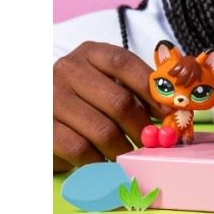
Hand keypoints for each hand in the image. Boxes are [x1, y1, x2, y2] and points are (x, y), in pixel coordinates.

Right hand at [53, 41, 167, 172]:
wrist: (42, 115)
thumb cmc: (85, 99)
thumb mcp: (109, 84)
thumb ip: (136, 91)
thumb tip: (171, 110)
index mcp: (90, 53)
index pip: (125, 63)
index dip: (151, 88)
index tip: (169, 111)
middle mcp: (68, 70)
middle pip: (118, 101)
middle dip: (141, 127)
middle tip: (152, 143)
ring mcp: (51, 97)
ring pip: (102, 130)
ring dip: (122, 148)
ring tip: (129, 155)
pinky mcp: (42, 127)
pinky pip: (80, 148)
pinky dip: (99, 159)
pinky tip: (103, 160)